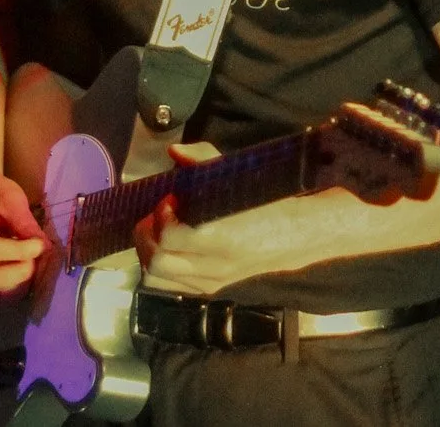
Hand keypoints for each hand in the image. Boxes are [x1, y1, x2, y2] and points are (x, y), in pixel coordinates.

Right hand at [0, 172, 48, 301]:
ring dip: (18, 284)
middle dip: (17, 273)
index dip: (20, 250)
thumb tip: (44, 247)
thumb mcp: (10, 196)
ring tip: (33, 265)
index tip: (41, 244)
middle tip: (35, 260)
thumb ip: (24, 221)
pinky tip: (27, 274)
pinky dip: (15, 290)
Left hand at [133, 142, 288, 296]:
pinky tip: (167, 246)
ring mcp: (210, 281)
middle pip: (157, 261)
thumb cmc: (262, 200)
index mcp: (223, 237)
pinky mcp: (208, 288)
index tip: (170, 197)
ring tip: (157, 230)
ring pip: (156, 277)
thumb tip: (173, 152)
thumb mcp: (237, 172)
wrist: (291, 234)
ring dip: (148, 251)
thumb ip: (203, 159)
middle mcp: (214, 265)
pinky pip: (166, 285)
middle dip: (148, 233)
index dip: (161, 214)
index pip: (171, 237)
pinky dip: (157, 266)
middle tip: (157, 213)